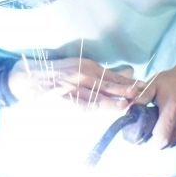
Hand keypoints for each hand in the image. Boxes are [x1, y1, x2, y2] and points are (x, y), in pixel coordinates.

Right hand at [8, 57, 135, 111]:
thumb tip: (130, 74)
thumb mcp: (84, 66)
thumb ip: (106, 73)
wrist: (31, 76)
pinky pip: (77, 104)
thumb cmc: (61, 72)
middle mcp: (82, 76)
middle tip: (139, 94)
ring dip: (110, 101)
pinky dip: (88, 106)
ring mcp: (72, 87)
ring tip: (124, 105)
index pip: (113, 76)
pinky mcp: (62, 97)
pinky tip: (98, 110)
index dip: (129, 83)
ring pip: (94, 95)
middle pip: (107, 84)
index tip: (144, 86)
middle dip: (123, 90)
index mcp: (89, 67)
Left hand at [127, 58, 175, 148]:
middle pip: (168, 144)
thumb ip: (142, 96)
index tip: (145, 137)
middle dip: (158, 141)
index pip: (161, 138)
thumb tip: (129, 107)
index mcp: (172, 108)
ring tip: (165, 126)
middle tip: (153, 131)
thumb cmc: (174, 80)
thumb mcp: (155, 83)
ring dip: (168, 138)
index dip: (151, 142)